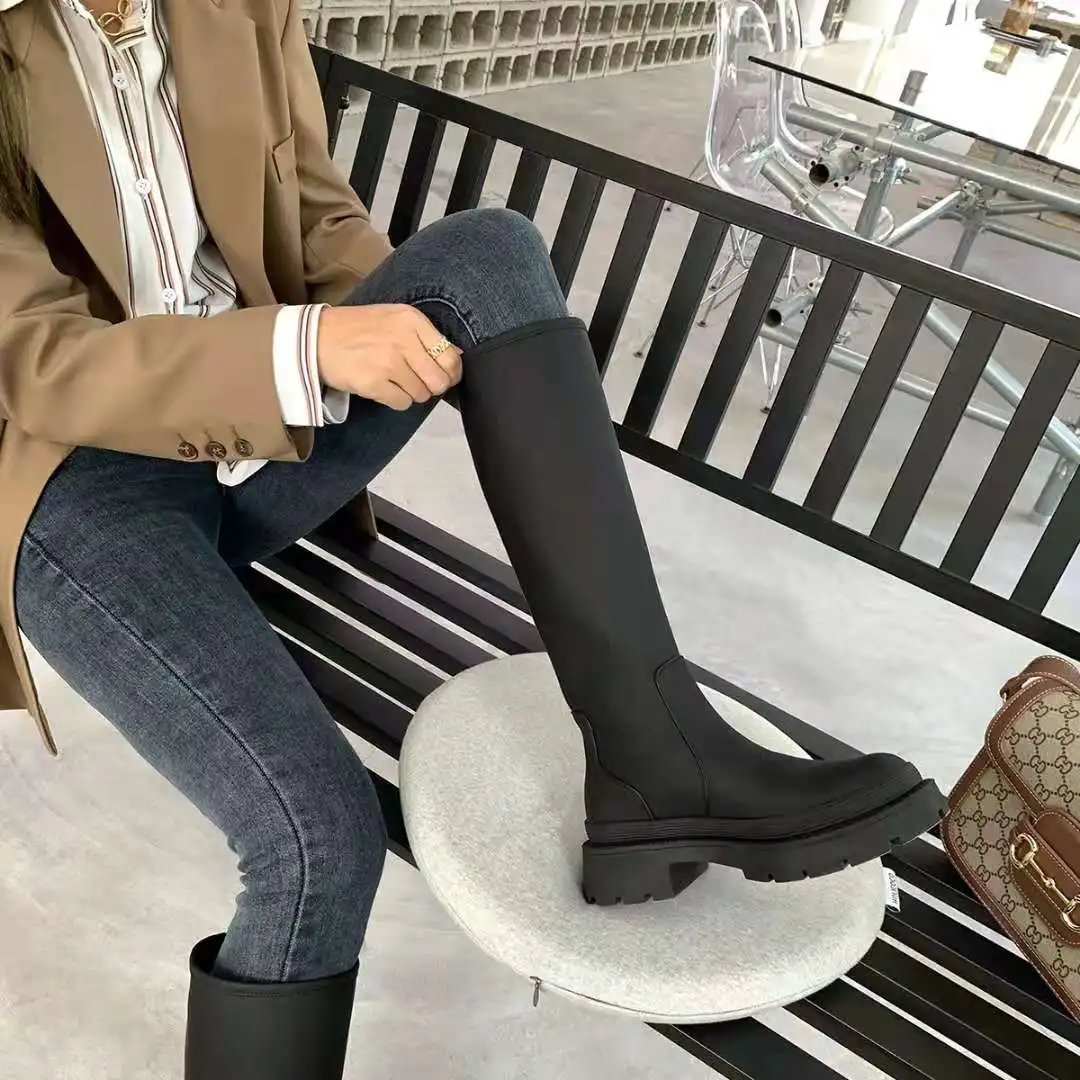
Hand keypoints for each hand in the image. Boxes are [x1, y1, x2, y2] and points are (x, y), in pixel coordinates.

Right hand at [316, 304, 462, 410]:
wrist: (316, 337)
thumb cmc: (357, 328)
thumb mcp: (394, 318)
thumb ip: (423, 335)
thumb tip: (455, 357)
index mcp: (411, 320)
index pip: (450, 356)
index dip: (452, 372)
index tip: (446, 376)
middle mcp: (403, 340)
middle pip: (439, 380)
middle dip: (433, 387)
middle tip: (420, 383)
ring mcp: (389, 363)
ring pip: (421, 394)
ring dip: (411, 393)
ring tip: (394, 381)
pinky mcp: (374, 383)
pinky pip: (402, 403)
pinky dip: (396, 400)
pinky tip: (383, 387)